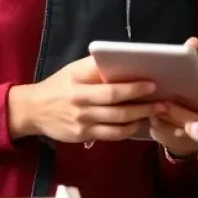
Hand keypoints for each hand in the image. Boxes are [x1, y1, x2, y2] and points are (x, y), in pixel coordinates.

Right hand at [8, 56, 158, 142]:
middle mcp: (81, 105)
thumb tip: (126, 61)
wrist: (34, 109)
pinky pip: (110, 135)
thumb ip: (97, 68)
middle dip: (143, 106)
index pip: (110, 89)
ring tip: (157, 112)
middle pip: (117, 109)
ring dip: (140, 119)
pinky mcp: (83, 136)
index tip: (152, 84)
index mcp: (80, 85)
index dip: (133, 88)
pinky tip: (139, 124)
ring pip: (116, 124)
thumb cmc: (60, 85)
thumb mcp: (75, 70)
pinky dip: (127, 130)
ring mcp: (82, 123)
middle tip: (164, 102)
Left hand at [149, 38, 197, 157]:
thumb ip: (189, 59)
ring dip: (184, 116)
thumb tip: (194, 41)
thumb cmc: (182, 93)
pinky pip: (195, 135)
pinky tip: (168, 128)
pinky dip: (180, 131)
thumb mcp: (184, 76)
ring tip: (163, 110)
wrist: (177, 124)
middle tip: (175, 101)